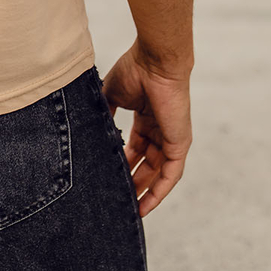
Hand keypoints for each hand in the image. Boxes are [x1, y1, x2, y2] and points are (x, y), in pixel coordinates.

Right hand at [101, 40, 192, 216]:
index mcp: (146, 118)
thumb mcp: (112, 94)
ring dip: (144, 191)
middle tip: (117, 199)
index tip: (110, 177)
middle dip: (132, 181)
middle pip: (146, 164)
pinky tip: (145, 205)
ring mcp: (171, 138)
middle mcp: (160, 130)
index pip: (135, 148)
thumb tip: (90, 128)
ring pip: (157, 173)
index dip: (123, 163)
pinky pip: (170, 175)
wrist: (154, 61)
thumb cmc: (134, 70)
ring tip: (128, 208)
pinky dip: (159, 191)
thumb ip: (104, 112)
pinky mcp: (179, 144)